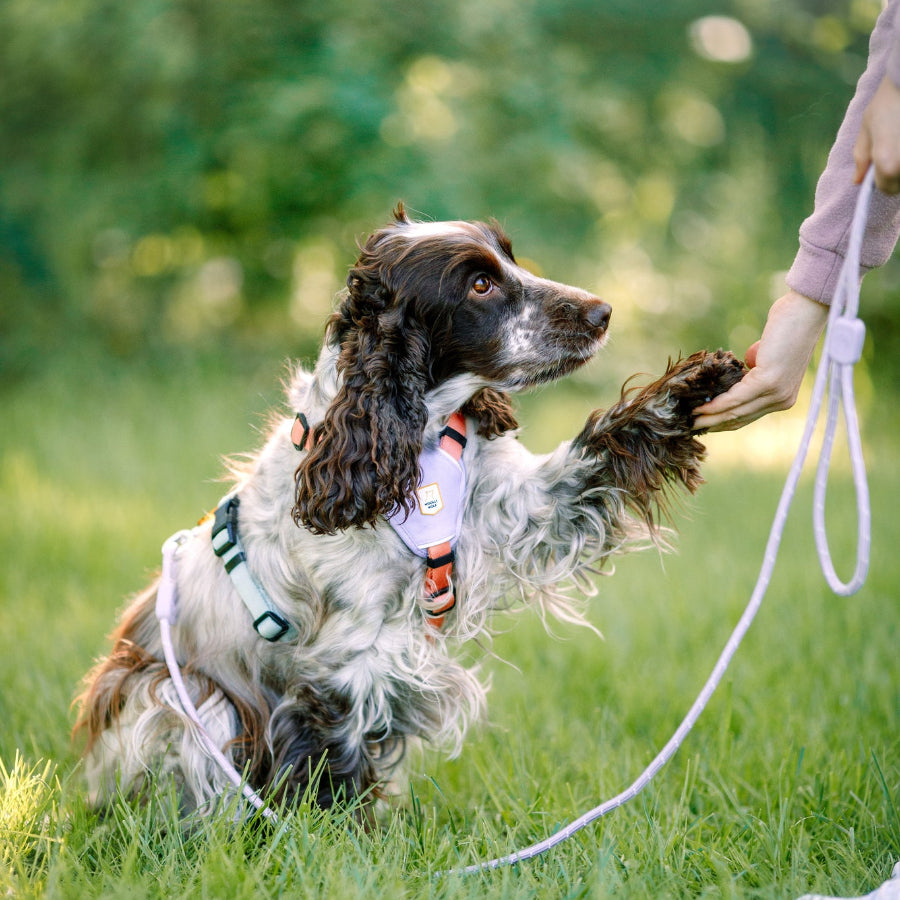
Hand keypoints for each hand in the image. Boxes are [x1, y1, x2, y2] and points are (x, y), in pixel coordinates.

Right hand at [692, 290, 827, 430]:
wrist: (806, 311)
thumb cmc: (788, 326)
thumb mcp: (769, 355)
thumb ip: (756, 369)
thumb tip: (741, 373)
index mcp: (782, 397)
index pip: (748, 416)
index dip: (723, 421)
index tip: (702, 421)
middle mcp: (781, 401)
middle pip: (740, 419)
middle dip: (713, 424)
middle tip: (690, 425)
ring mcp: (776, 393)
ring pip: (736, 412)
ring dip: (710, 417)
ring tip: (690, 418)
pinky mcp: (767, 382)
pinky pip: (736, 398)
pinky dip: (716, 403)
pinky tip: (702, 406)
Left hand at [854, 74, 899, 193]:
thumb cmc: (887, 102)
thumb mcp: (867, 129)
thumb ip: (861, 158)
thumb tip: (857, 181)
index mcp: (887, 165)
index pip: (886, 189)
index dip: (881, 179)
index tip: (881, 165)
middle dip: (896, 174)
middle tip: (893, 150)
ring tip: (897, 142)